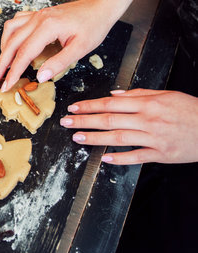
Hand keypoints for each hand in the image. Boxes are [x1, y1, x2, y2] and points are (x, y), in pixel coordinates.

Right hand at [0, 0, 116, 91]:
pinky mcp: (38, 15)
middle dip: (2, 64)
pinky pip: (17, 22)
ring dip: (4, 48)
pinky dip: (10, 35)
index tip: (6, 85)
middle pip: (12, 43)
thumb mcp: (80, 49)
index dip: (13, 72)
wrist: (100, 7)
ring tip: (3, 65)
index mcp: (48, 27)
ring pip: (10, 30)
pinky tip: (12, 45)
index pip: (24, 54)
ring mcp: (36, 15)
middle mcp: (38, 19)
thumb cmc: (94, 26)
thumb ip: (59, 63)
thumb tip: (40, 77)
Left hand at [59, 89, 197, 164]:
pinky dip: (120, 158)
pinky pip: (136, 156)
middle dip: (85, 120)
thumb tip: (113, 95)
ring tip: (77, 138)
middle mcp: (149, 119)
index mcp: (149, 103)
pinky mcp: (161, 154)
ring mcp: (154, 138)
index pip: (111, 103)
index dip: (90, 105)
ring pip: (118, 137)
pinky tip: (104, 157)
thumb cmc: (191, 110)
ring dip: (95, 138)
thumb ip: (139, 94)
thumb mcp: (167, 95)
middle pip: (110, 120)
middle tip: (66, 122)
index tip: (74, 107)